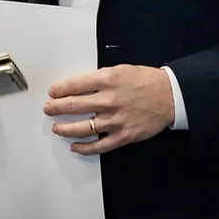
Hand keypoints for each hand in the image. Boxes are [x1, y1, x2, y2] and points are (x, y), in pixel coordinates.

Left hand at [42, 65, 174, 155]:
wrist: (169, 96)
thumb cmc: (145, 81)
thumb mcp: (120, 70)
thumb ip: (100, 78)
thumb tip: (78, 86)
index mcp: (108, 80)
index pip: (75, 84)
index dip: (60, 89)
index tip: (52, 92)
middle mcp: (109, 100)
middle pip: (74, 105)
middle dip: (56, 108)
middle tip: (49, 108)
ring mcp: (115, 120)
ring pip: (83, 127)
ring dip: (65, 128)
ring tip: (57, 128)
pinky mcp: (123, 136)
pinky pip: (99, 146)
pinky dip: (84, 148)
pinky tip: (75, 146)